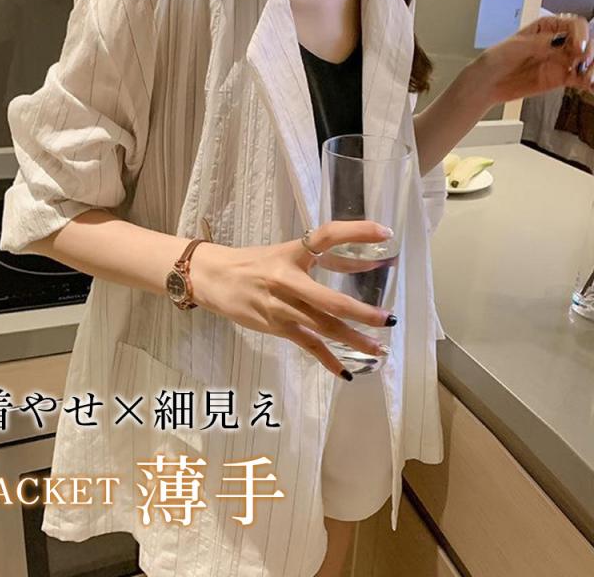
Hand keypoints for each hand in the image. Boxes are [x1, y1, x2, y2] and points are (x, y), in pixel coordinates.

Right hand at [189, 220, 395, 379]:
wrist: (213, 278)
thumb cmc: (252, 263)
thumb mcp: (284, 253)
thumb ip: (318, 257)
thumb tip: (360, 261)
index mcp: (292, 252)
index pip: (326, 236)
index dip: (356, 232)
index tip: (386, 232)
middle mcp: (287, 279)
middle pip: (331, 300)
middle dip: (362, 313)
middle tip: (389, 319)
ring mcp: (281, 306)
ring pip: (323, 327)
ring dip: (353, 339)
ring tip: (378, 349)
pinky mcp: (275, 326)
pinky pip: (307, 344)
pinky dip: (327, 359)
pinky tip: (345, 371)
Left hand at [477, 13, 592, 104]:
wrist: (485, 85)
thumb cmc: (494, 61)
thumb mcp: (513, 48)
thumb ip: (537, 44)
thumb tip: (558, 41)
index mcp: (546, 27)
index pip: (573, 25)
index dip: (580, 35)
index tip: (577, 49)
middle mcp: (558, 41)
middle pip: (585, 41)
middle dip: (589, 52)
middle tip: (583, 64)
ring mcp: (560, 60)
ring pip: (585, 60)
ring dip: (592, 68)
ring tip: (589, 79)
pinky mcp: (559, 78)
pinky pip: (579, 78)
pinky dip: (588, 81)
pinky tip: (591, 87)